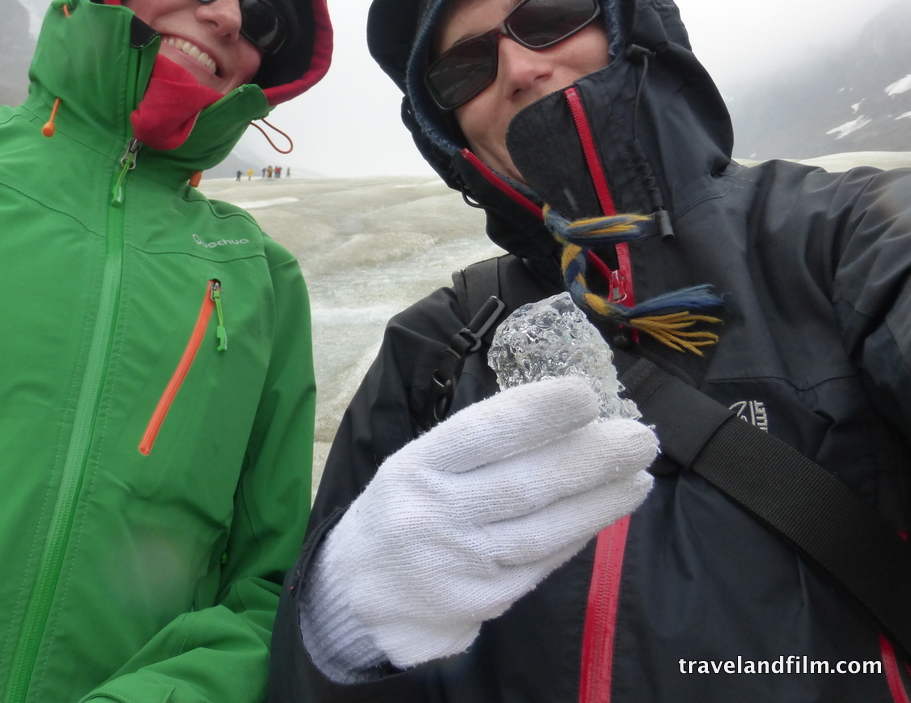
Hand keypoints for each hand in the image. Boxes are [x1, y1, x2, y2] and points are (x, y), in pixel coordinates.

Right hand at [302, 377, 656, 672]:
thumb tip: (558, 415)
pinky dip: (577, 535)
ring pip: (542, 530)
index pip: (480, 434)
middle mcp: (434, 515)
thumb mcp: (416, 465)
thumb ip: (475, 447)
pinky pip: (540, 563)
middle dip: (588, 459)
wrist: (358, 592)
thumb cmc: (401, 509)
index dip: (535, 413)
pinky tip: (605, 511)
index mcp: (415, 467)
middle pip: (522, 485)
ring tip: (639, 476)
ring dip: (598, 502)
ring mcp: (459, 563)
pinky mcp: (480, 602)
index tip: (585, 395)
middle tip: (639, 437)